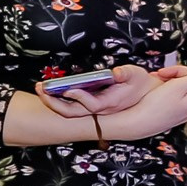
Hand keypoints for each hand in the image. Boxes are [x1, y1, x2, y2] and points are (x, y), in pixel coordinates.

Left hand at [38, 64, 159, 116]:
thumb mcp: (135, 74)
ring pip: (69, 111)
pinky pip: (70, 107)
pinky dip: (58, 100)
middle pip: (74, 112)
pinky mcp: (90, 105)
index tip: (68, 88)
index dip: (80, 98)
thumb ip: (125, 73)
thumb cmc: (139, 82)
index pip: (92, 105)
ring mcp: (94, 109)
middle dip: (55, 102)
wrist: (146, 94)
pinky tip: (50, 90)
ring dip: (53, 101)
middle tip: (40, 88)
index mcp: (111, 102)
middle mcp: (100, 109)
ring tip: (41, 88)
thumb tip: (116, 73)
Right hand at [96, 65, 186, 140]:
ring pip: (180, 87)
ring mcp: (185, 111)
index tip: (164, 72)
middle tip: (160, 77)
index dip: (177, 70)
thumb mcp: (178, 86)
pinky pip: (174, 96)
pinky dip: (165, 91)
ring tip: (157, 83)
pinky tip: (156, 92)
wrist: (138, 122)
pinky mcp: (175, 113)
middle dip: (173, 76)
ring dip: (168, 82)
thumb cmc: (156, 106)